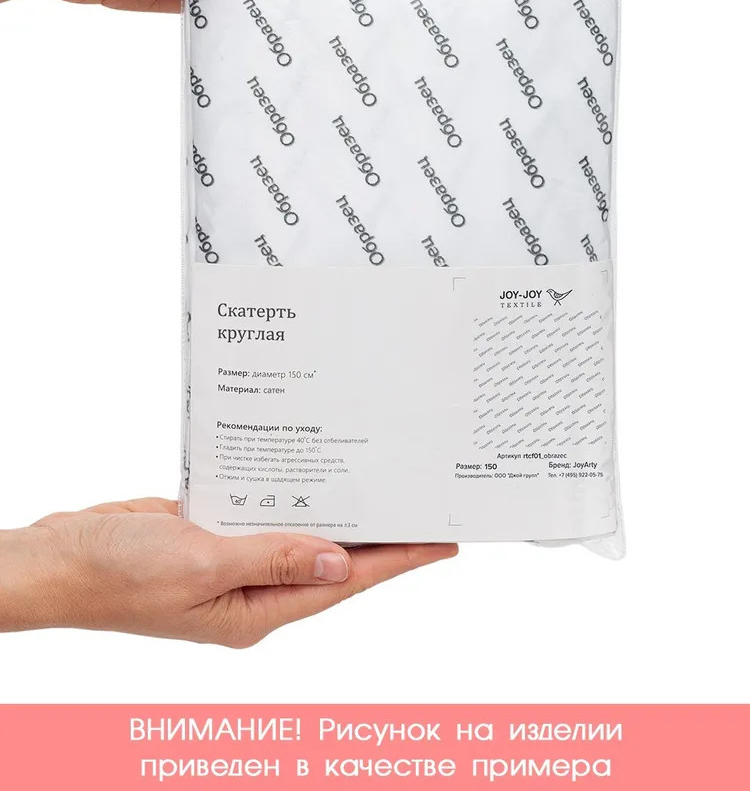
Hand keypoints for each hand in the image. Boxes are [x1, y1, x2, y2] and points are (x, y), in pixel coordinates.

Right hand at [0, 497, 456, 645]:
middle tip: (423, 506)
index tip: (440, 542)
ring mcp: (233, 563)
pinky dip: (290, 497)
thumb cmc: (119, 573)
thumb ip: (273, 559)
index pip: (343, 583)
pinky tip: (312, 474)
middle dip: (378, 536)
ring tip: (383, 487)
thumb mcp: (201, 565)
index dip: (396, 561)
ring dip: (335, 513)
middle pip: (331, 561)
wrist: (63, 558)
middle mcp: (252, 590)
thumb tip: (341, 561)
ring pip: (299, 536)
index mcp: (255, 611)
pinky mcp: (214, 536)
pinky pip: (265, 517)